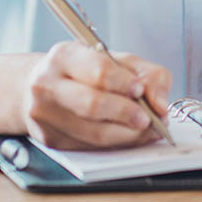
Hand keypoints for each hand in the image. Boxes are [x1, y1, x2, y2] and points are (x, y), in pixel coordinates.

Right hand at [21, 41, 171, 148]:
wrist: (40, 85)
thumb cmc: (85, 69)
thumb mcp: (117, 59)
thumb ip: (148, 74)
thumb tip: (161, 103)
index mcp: (65, 55)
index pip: (99, 71)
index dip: (124, 83)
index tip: (141, 90)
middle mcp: (47, 83)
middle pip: (93, 104)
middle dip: (127, 113)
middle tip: (149, 119)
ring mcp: (44, 114)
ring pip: (92, 132)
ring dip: (126, 134)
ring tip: (146, 129)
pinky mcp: (48, 139)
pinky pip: (87, 146)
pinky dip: (113, 144)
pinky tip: (127, 136)